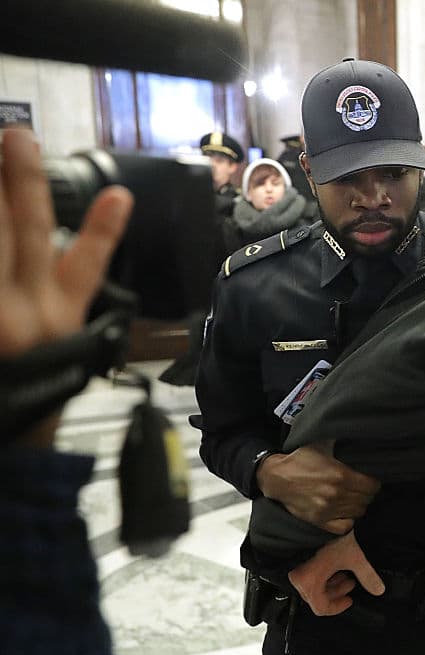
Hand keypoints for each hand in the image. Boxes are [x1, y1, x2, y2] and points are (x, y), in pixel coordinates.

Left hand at [0, 128, 131, 444]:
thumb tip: (50, 262)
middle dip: (23, 184)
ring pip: (2, 244)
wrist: (3, 453)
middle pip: (29, 234)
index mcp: (61, 322)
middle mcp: (31, 313)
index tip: (118, 193)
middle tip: (13, 136)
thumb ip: (53, 314)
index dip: (104, 227)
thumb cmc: (24, 407)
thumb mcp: (57, 362)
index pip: (88, 265)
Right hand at [257, 441, 380, 533]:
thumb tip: (360, 433)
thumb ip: (342, 441)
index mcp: (341, 475)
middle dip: (367, 492)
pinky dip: (349, 520)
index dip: (374, 481)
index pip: (373, 485)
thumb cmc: (300, 459)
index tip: (369, 478)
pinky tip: (346, 511)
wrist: (277, 478)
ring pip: (359, 512)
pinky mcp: (319, 521)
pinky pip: (345, 527)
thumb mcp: (323, 443)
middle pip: (367, 499)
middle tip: (362, 487)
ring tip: (354, 497)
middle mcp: (336, 494)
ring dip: (359, 504)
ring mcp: (328, 510)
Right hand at [287, 530, 384, 615]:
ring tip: (346, 573)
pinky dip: (325, 576)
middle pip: (318, 598)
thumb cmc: (334, 536)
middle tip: (351, 582)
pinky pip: (310, 577)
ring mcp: (296, 569)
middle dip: (337, 592)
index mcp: (309, 581)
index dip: (338, 606)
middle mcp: (298, 578)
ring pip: (314, 587)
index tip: (350, 599)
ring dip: (332, 584)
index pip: (321, 607)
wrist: (319, 515)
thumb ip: (367, 575)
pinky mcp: (297, 561)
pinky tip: (336, 567)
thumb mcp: (354, 557)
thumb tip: (379, 590)